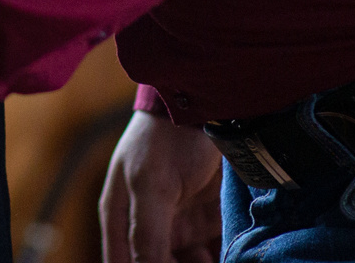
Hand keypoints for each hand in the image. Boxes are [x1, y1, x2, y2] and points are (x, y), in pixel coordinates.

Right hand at [99, 110, 222, 262]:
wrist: (207, 108)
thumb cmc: (166, 139)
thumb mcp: (150, 187)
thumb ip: (145, 235)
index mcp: (120, 218)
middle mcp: (147, 226)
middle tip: (198, 260)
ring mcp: (178, 225)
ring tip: (212, 258)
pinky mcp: (208, 223)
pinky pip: (214, 253)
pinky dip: (223, 257)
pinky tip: (234, 256)